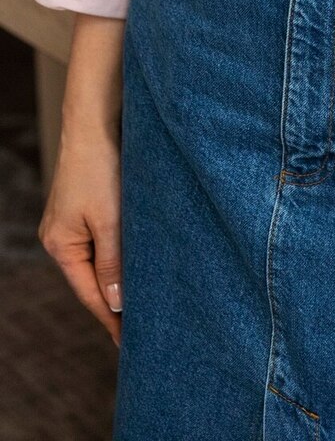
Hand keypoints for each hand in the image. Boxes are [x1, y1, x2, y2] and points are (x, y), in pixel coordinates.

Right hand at [38, 126, 123, 347]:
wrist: (96, 122)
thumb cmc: (100, 168)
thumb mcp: (110, 219)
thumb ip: (113, 262)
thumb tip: (115, 302)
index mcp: (61, 245)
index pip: (89, 292)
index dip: (110, 317)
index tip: (129, 341)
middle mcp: (62, 237)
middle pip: (92, 279)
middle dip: (115, 301)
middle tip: (142, 327)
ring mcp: (73, 222)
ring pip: (100, 259)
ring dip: (120, 276)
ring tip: (145, 300)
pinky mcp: (87, 207)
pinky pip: (104, 240)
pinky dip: (120, 253)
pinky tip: (138, 261)